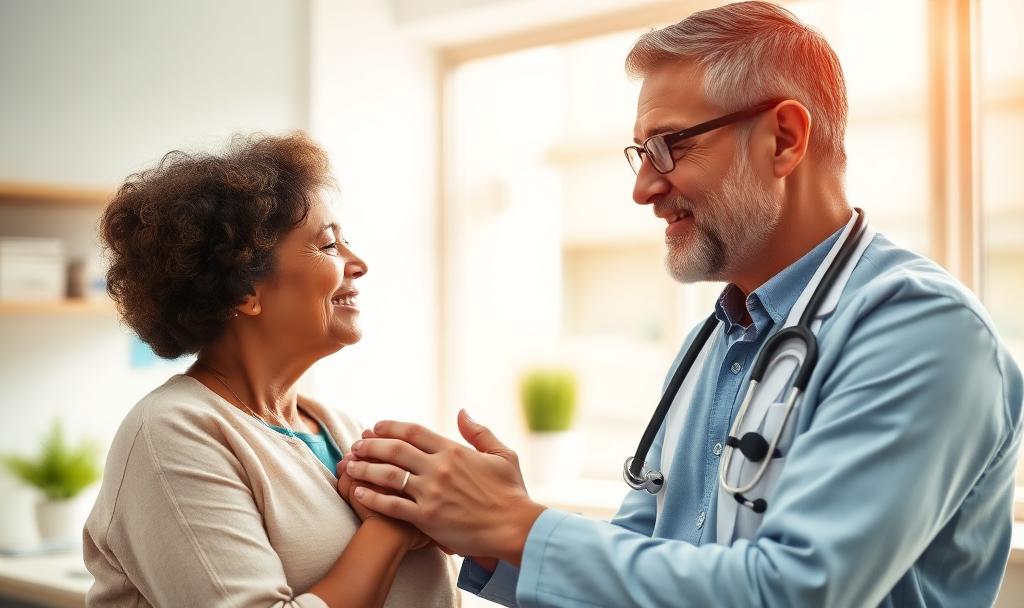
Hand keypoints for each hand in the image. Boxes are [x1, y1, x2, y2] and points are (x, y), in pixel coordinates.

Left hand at [345, 410, 545, 565]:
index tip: (376, 427)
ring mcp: (430, 493)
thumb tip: (462, 411)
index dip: (390, 427)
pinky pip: (391, 505)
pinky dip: (372, 498)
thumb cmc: (511, 492)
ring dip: (365, 468)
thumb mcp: (502, 454)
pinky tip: (358, 492)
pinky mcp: (426, 518)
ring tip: (351, 465)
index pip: (413, 431)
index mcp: (454, 450)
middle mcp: (438, 468)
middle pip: (394, 449)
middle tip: (357, 445)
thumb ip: (479, 431)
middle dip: (371, 444)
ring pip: (388, 475)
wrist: (515, 527)